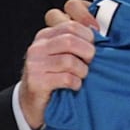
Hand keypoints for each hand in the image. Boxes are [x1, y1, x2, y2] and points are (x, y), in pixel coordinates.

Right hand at [18, 0, 97, 129]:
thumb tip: (97, 27)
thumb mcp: (63, 53)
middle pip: (70, 41)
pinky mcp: (35, 81)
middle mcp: (37, 47)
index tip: (94, 45)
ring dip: (82, 70)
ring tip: (81, 76)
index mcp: (45, 36)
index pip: (71, 26)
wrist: (33, 102)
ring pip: (69, 61)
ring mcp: (34, 64)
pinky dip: (76, 83)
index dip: (89, 35)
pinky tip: (74, 86)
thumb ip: (77, 39)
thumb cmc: (54, 76)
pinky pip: (65, 78)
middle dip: (87, 52)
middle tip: (89, 62)